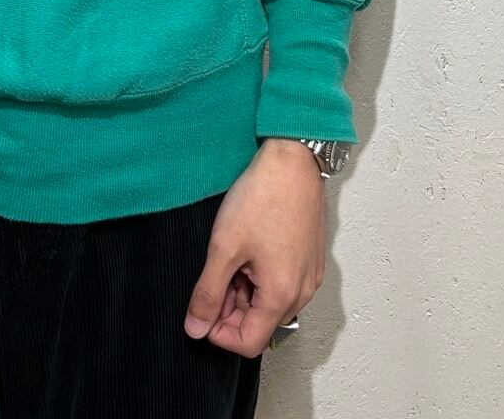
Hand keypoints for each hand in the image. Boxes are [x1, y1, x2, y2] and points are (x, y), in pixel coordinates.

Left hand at [183, 137, 327, 356]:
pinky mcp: (308, 258)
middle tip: (211, 273)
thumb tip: (196, 327)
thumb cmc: (263, 197)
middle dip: (229, 308)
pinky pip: (282, 283)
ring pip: (269, 303)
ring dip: (243, 291)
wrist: (293, 160)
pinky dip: (259, 276)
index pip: (248, 344)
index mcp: (282, 296)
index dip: (217, 332)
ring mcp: (308, 275)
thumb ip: (208, 292)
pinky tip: (247, 248)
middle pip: (259, 324)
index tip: (200, 308)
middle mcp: (302, 292)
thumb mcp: (224, 247)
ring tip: (229, 254)